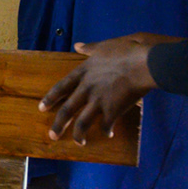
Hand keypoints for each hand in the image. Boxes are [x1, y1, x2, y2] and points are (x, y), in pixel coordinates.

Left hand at [39, 33, 171, 143]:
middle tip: (52, 136)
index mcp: (84, 72)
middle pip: (67, 109)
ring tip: (79, 143)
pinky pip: (106, 125)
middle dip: (58, 125)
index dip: (51, 98)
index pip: (61, 87)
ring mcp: (98, 100)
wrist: (145, 63)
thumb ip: (90, 48)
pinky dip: (106, 131)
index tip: (42, 108)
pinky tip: (108, 134)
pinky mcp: (112, 110)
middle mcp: (87, 88)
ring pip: (82, 122)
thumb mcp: (104, 45)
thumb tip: (78, 46)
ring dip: (79, 135)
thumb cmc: (127, 50)